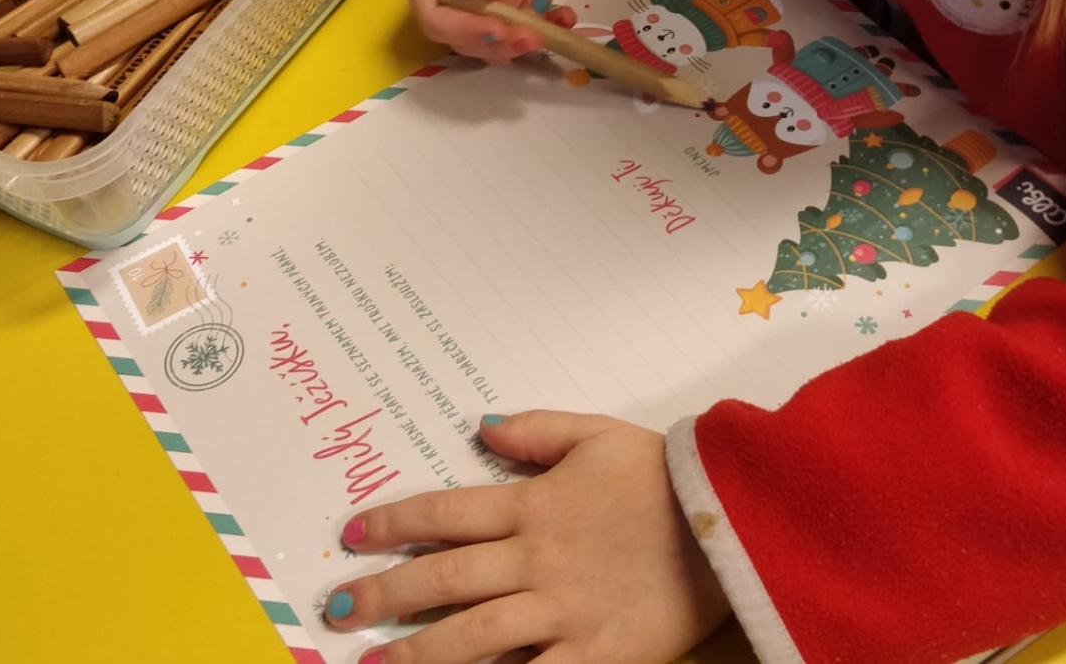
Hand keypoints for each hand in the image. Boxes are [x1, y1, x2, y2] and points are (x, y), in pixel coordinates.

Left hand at [324, 412, 729, 663]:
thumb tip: (478, 425)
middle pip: (444, 578)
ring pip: (472, 635)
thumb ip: (536, 430)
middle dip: (384, 594)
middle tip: (338, 609)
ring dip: (417, 651)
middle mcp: (537, 557)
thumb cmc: (664, 475)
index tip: (353, 534)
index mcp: (535, 503)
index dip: (395, 522)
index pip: (448, 512)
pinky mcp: (594, 653)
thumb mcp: (597, 433)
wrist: (727, 521)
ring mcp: (562, 610)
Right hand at [402, 0, 557, 62]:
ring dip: (522, 42)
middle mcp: (448, 5)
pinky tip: (564, 18)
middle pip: (465, 40)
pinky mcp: (507, 13)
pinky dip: (546, 28)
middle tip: (532, 37)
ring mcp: (478, 13)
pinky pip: (523, 31)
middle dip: (499, 44)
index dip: (464, 31)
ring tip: (550, 28)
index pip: (435, 19)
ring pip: (495, 44)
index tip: (497, 30)